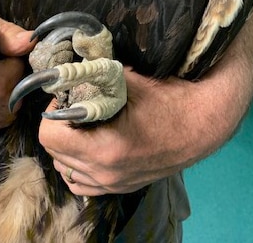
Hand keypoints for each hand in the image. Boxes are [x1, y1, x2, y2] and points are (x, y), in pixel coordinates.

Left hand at [39, 0, 252, 195]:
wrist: (203, 125)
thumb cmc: (169, 98)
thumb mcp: (128, 81)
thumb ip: (93, 75)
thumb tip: (67, 64)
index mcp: (104, 147)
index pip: (48, 135)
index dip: (52, 111)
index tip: (66, 96)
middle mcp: (104, 173)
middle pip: (53, 152)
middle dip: (58, 125)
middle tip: (74, 105)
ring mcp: (113, 185)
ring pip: (65, 169)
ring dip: (66, 147)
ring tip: (83, 124)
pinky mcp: (121, 188)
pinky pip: (82, 183)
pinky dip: (78, 165)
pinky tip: (90, 146)